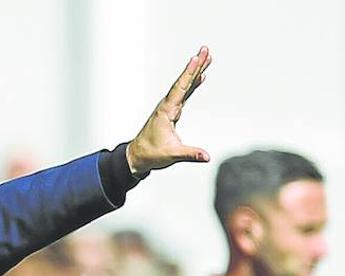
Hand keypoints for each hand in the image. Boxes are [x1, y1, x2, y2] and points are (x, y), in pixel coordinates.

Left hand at [126, 46, 211, 175]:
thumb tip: (206, 156)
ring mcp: (169, 108)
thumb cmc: (151, 154)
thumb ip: (190, 154)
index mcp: (166, 112)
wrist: (138, 156)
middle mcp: (167, 106)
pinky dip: (192, 83)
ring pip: (184, 85)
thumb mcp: (171, 155)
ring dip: (195, 71)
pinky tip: (199, 77)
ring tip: (206, 58)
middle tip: (205, 50)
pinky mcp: (172, 112)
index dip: (189, 73)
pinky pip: (184, 93)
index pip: (180, 88)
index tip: (196, 58)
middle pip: (183, 82)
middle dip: (195, 65)